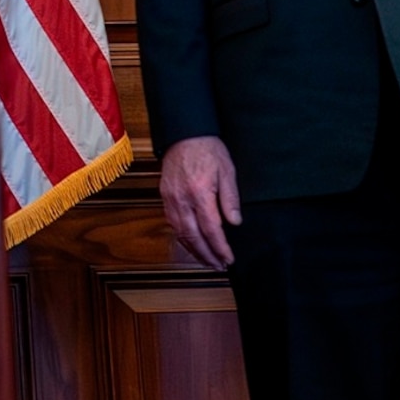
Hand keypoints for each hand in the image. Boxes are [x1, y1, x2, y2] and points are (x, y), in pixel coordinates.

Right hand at [160, 136, 240, 269]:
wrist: (183, 134)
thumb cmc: (207, 149)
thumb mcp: (227, 170)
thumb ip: (230, 198)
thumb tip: (234, 222)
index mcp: (199, 193)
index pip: (211, 229)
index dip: (220, 247)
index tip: (228, 258)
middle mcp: (182, 199)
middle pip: (193, 236)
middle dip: (207, 255)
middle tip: (219, 265)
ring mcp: (171, 199)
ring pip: (180, 233)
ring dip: (194, 250)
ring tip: (207, 260)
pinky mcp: (164, 197)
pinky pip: (172, 223)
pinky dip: (182, 237)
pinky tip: (192, 243)